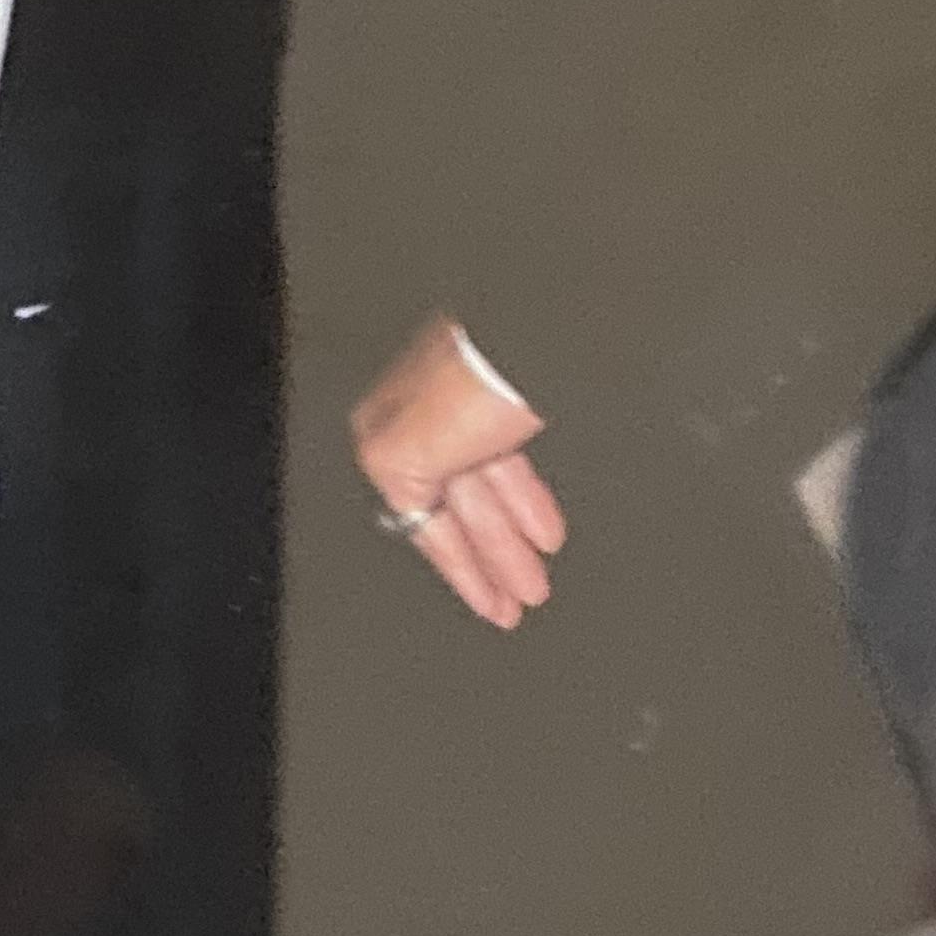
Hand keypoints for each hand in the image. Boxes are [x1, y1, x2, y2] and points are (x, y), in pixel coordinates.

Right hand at [351, 318, 567, 632]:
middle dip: (495, 561)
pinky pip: (513, 469)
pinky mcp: (502, 403)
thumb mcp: (409, 452)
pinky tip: (545, 527)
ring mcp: (464, 414)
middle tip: (523, 599)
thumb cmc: (469, 379)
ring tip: (541, 573)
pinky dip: (528, 503)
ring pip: (490, 494)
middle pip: (462, 513)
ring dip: (514, 539)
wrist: (530, 330)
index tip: (489, 606)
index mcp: (390, 439)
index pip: (426, 526)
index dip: (461, 572)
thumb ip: (403, 496)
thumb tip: (414, 521)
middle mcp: (422, 426)